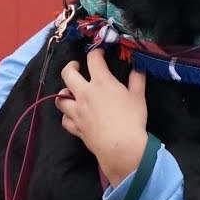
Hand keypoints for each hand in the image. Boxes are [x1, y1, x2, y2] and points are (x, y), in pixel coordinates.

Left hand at [56, 49, 148, 185]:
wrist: (120, 146)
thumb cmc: (131, 119)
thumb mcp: (138, 96)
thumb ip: (137, 79)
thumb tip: (138, 67)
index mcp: (101, 82)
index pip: (93, 60)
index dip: (95, 52)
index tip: (99, 52)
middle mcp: (84, 94)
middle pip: (67, 74)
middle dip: (70, 66)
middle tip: (76, 66)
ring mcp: (77, 111)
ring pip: (60, 98)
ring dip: (64, 93)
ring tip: (70, 92)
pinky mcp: (76, 127)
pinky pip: (65, 119)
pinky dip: (67, 116)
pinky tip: (73, 115)